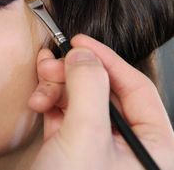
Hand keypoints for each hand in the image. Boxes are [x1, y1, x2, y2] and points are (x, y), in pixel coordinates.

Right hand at [28, 34, 173, 168]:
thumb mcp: (85, 135)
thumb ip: (88, 88)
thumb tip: (83, 55)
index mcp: (152, 144)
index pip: (136, 87)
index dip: (106, 59)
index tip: (79, 42)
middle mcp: (128, 144)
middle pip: (103, 90)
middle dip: (71, 76)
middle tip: (49, 66)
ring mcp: (99, 145)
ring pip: (80, 100)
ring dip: (55, 89)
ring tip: (38, 94)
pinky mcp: (73, 148)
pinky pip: (65, 113)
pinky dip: (49, 103)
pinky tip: (37, 102)